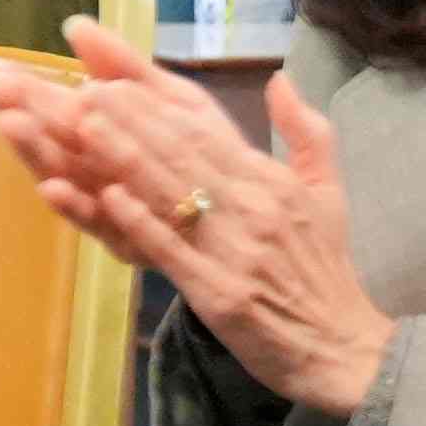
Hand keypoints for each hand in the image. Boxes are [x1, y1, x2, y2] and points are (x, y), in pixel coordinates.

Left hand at [0, 25, 394, 418]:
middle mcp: (253, 209)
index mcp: (272, 183)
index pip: (207, 136)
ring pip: (173, 195)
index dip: (156, 108)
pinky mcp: (220, 292)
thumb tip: (280, 79)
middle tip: (84, 89)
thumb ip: (306, 133)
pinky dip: (143, 222)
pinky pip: (175, 251)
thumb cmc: (324, 267)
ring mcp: (235, 250)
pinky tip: (108, 197)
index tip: (113, 80)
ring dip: (126, 158)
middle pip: (183, 156)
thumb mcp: (327, 192)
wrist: (342, 347)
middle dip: (131, 120)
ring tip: (83, 125)